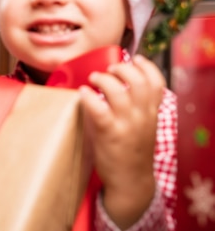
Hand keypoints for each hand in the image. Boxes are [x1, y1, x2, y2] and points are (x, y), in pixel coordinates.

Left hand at [80, 54, 164, 228]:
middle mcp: (142, 117)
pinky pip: (98, 109)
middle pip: (137, 81)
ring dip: (102, 79)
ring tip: (93, 79)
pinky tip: (83, 92)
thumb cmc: (132, 151)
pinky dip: (89, 96)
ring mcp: (126, 125)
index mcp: (152, 113)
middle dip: (121, 69)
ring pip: (117, 91)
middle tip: (108, 70)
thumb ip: (138, 108)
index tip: (134, 59)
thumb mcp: (144, 127)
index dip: (146, 66)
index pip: (157, 82)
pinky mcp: (109, 134)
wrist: (130, 181)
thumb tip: (120, 85)